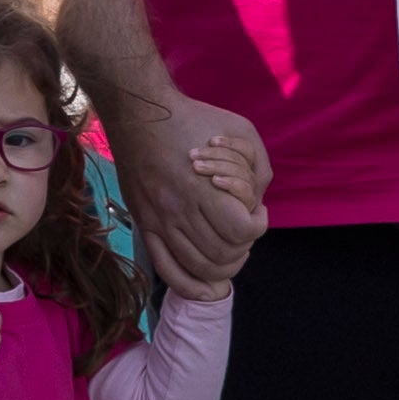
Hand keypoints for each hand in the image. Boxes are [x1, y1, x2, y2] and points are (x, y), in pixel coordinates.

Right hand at [103, 87, 269, 293]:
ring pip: (199, 267)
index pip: (241, 231)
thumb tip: (256, 203)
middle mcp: (180, 210)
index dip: (258, 225)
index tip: (257, 212)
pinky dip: (190, 286)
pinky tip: (208, 286)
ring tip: (229, 247)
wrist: (140, 113)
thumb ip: (258, 169)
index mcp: (204, 187)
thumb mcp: (240, 130)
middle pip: (222, 254)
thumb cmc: (194, 119)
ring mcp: (160, 221)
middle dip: (243, 246)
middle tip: (243, 229)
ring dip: (223, 266)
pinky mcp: (145, 225)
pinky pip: (167, 269)